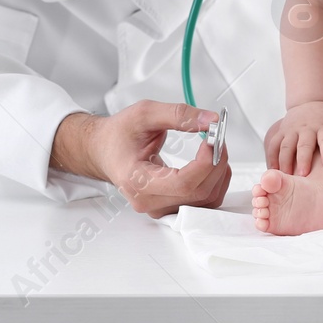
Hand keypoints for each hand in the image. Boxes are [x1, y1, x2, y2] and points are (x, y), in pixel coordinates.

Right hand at [63, 101, 230, 217]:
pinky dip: (215, 183)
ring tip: (215, 148)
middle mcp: (148, 202)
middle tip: (217, 137)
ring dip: (219, 174)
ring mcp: (159, 209)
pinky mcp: (169, 208)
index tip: (213, 138)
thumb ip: (178, 115)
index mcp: (136, 181)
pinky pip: (203, 204)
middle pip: (197, 193)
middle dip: (215, 163)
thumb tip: (210, 121)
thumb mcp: (144, 113)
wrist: (104, 150)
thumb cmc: (119, 134)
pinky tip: (212, 164)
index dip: (205, 162)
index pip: (182, 183)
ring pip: (205, 201)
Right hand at [263, 101, 322, 175]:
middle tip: (303, 176)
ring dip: (285, 162)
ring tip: (286, 178)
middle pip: (304, 144)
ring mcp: (292, 129)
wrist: (311, 101)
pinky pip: (273, 145)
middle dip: (303, 159)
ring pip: (286, 145)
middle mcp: (307, 128)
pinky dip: (272, 158)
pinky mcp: (281, 131)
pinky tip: (273, 171)